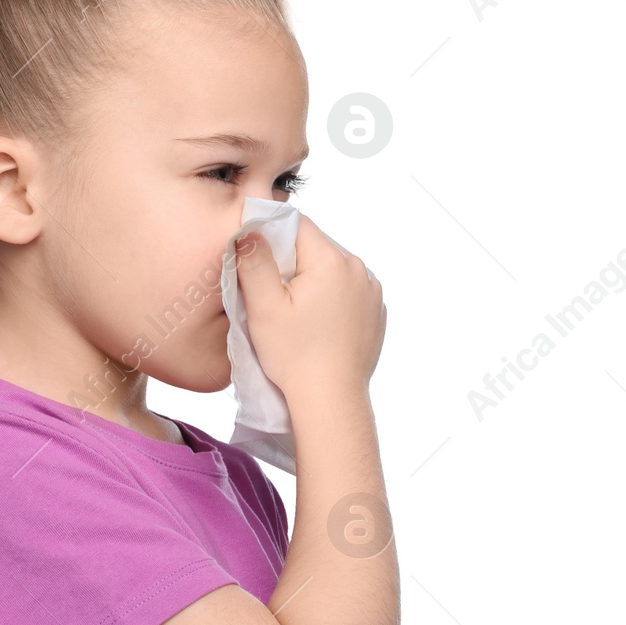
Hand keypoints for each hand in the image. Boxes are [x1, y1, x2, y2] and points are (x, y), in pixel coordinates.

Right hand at [232, 214, 384, 404]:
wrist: (331, 399)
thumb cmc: (295, 356)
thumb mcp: (264, 307)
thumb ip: (254, 262)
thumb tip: (250, 230)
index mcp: (331, 260)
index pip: (297, 225)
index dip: (273, 238)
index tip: (259, 263)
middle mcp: (359, 269)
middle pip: (316, 247)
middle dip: (293, 263)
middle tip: (275, 296)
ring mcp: (371, 291)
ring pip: (332, 269)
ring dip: (313, 281)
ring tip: (298, 315)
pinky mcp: (375, 312)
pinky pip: (348, 291)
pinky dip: (332, 300)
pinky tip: (318, 325)